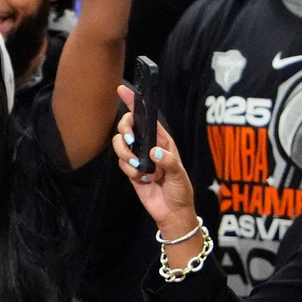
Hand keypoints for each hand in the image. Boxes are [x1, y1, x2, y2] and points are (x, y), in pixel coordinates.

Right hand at [111, 85, 196, 236]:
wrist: (172, 211)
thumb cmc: (181, 190)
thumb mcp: (179, 174)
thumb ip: (167, 161)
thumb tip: (153, 152)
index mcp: (162, 140)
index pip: (146, 117)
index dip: (134, 102)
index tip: (123, 90)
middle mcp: (148, 145)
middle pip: (127, 127)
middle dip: (125, 131)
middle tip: (130, 140)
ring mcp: (137, 157)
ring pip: (120, 145)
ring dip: (125, 155)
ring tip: (139, 168)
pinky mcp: (130, 170)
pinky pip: (122, 163)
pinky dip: (129, 170)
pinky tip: (142, 178)